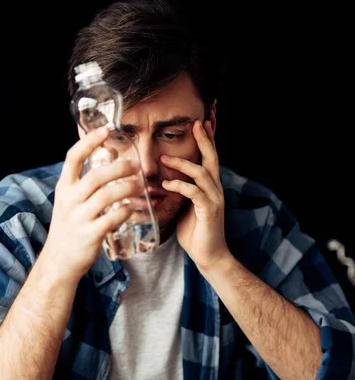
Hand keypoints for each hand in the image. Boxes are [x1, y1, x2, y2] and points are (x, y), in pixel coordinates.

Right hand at [42, 127, 143, 283]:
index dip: (89, 142)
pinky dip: (126, 211)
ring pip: (107, 196)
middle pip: (96, 176)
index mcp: (64, 188)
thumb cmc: (70, 227)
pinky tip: (133, 208)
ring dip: (128, 188)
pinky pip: (112, 219)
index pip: (73, 158)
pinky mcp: (90, 235)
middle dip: (120, 168)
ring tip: (141, 186)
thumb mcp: (70, 201)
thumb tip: (110, 154)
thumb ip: (85, 181)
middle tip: (136, 165)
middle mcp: (69, 200)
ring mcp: (79, 218)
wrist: (60, 260)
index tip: (105, 130)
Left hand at [161, 119, 230, 270]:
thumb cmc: (196, 233)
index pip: (210, 159)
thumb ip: (181, 194)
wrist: (209, 256)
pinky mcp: (209, 211)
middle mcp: (215, 190)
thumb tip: (165, 181)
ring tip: (164, 158)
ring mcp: (214, 199)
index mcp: (210, 187)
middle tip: (197, 123)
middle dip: (205, 140)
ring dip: (182, 163)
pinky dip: (180, 186)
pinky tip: (166, 184)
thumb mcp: (185, 208)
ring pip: (201, 173)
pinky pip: (194, 192)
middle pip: (212, 159)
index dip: (208, 141)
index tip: (202, 123)